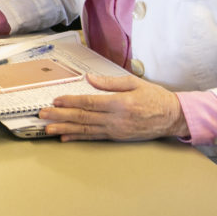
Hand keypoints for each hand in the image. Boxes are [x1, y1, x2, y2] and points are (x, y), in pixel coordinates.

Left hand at [39, 74, 187, 141]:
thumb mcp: (135, 83)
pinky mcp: (117, 137)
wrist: (173, 118)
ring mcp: (116, 130)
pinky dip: (78, 137)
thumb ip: (110, 82)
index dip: (71, 102)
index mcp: (120, 103)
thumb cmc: (156, 98)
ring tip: (48, 128)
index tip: (56, 100)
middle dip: (60, 116)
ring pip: (85, 129)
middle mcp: (116, 119)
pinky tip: (65, 136)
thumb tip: (90, 79)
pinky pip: (94, 137)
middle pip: (83, 117)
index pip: (89, 103)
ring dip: (65, 128)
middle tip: (43, 115)